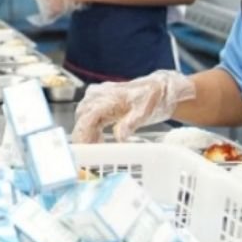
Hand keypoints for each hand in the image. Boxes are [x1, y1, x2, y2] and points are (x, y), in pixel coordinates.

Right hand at [71, 70, 195, 143]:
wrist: (159, 88)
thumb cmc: (152, 99)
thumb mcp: (145, 113)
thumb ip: (131, 123)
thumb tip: (119, 137)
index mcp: (109, 98)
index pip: (88, 117)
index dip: (83, 135)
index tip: (85, 149)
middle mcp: (99, 94)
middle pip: (82, 118)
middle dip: (83, 136)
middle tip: (91, 154)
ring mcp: (98, 95)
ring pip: (83, 116)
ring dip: (86, 132)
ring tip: (96, 147)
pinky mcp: (99, 98)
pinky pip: (88, 113)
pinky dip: (90, 127)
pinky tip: (98, 137)